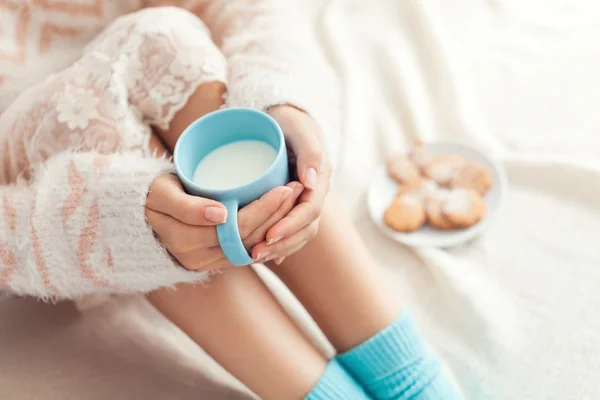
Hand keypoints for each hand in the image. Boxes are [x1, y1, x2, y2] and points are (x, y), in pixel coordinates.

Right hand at [145, 174, 303, 269]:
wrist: (140, 213)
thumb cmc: (151, 195)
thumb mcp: (162, 195)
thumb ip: (186, 206)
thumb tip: (220, 215)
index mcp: (186, 241)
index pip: (237, 227)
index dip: (265, 209)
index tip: (286, 186)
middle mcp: (199, 258)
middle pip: (250, 237)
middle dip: (278, 214)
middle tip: (298, 189)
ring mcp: (208, 262)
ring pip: (252, 246)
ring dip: (277, 225)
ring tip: (295, 200)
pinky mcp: (215, 260)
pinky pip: (247, 251)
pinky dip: (267, 235)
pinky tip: (283, 218)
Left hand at [253, 105, 332, 263]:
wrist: (281, 115)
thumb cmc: (287, 118)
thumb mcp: (298, 127)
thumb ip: (309, 151)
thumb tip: (309, 184)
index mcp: (319, 176)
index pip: (310, 210)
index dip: (290, 225)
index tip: (268, 235)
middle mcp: (315, 191)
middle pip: (306, 227)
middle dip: (283, 243)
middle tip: (255, 253)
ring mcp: (305, 198)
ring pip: (300, 232)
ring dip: (280, 248)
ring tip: (255, 256)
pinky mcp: (294, 203)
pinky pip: (292, 229)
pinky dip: (282, 244)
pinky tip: (267, 256)